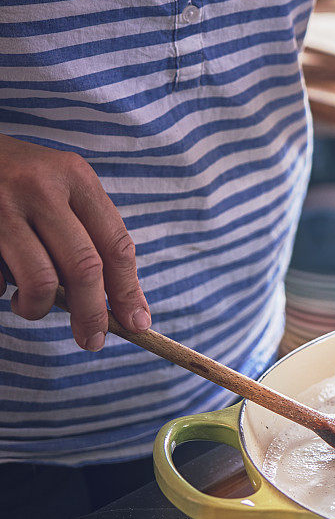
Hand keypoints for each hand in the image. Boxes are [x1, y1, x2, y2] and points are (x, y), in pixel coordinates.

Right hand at [0, 135, 149, 349]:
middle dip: (93, 314)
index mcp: (75, 177)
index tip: (137, 323)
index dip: (129, 290)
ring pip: (41, 281)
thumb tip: (118, 301)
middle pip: (85, 267)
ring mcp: (2, 207)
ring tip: (30, 306)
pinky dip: (1, 291)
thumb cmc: (18, 178)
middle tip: (93, 341)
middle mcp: (42, 188)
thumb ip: (86, 232)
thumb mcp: (59, 186)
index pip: (116, 244)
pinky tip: (0, 280)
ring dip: (40, 308)